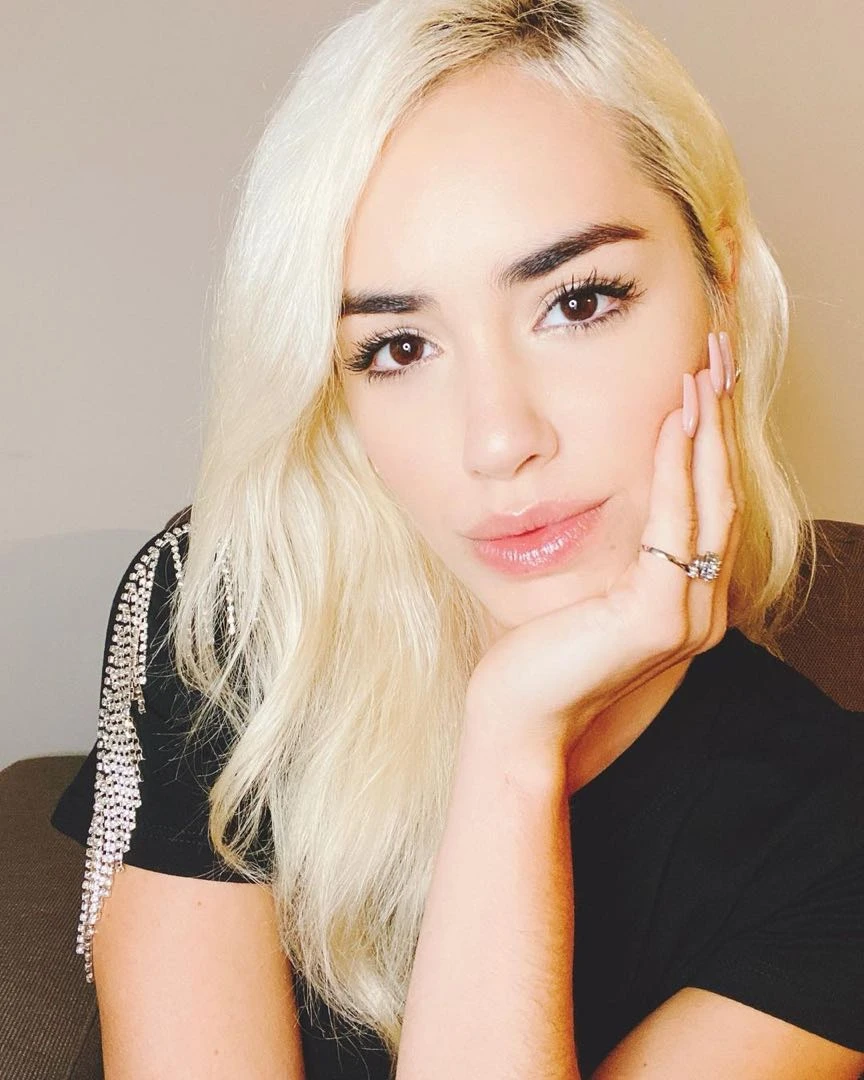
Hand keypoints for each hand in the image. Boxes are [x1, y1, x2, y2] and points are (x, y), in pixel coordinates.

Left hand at [464, 331, 744, 771]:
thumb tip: (615, 486)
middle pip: (723, 493)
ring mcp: (688, 615)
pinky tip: (673, 422)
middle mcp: (701, 606)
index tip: (705, 377)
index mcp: (687, 597)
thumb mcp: (587, 586)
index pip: (710, 502)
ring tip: (703, 370)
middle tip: (717, 353)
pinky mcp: (659, 618)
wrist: (517, 712)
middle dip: (721, 419)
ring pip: (710, 502)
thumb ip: (618, 547)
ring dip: (708, 430)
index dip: (713, 438)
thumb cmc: (539, 650)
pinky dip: (676, 470)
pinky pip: (673, 527)